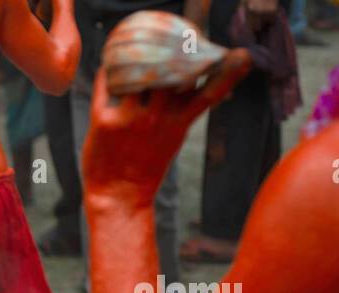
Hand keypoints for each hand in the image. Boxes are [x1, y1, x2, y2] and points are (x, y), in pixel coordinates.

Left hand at [82, 48, 250, 206]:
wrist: (118, 198)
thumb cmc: (146, 165)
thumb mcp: (175, 137)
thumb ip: (185, 108)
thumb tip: (196, 80)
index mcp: (178, 122)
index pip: (207, 90)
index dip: (223, 71)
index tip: (235, 56)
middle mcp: (156, 117)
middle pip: (168, 71)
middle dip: (170, 54)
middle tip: (163, 47)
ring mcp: (129, 119)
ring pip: (135, 73)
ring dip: (134, 59)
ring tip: (132, 55)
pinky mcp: (103, 122)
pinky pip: (105, 86)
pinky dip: (107, 72)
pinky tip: (108, 67)